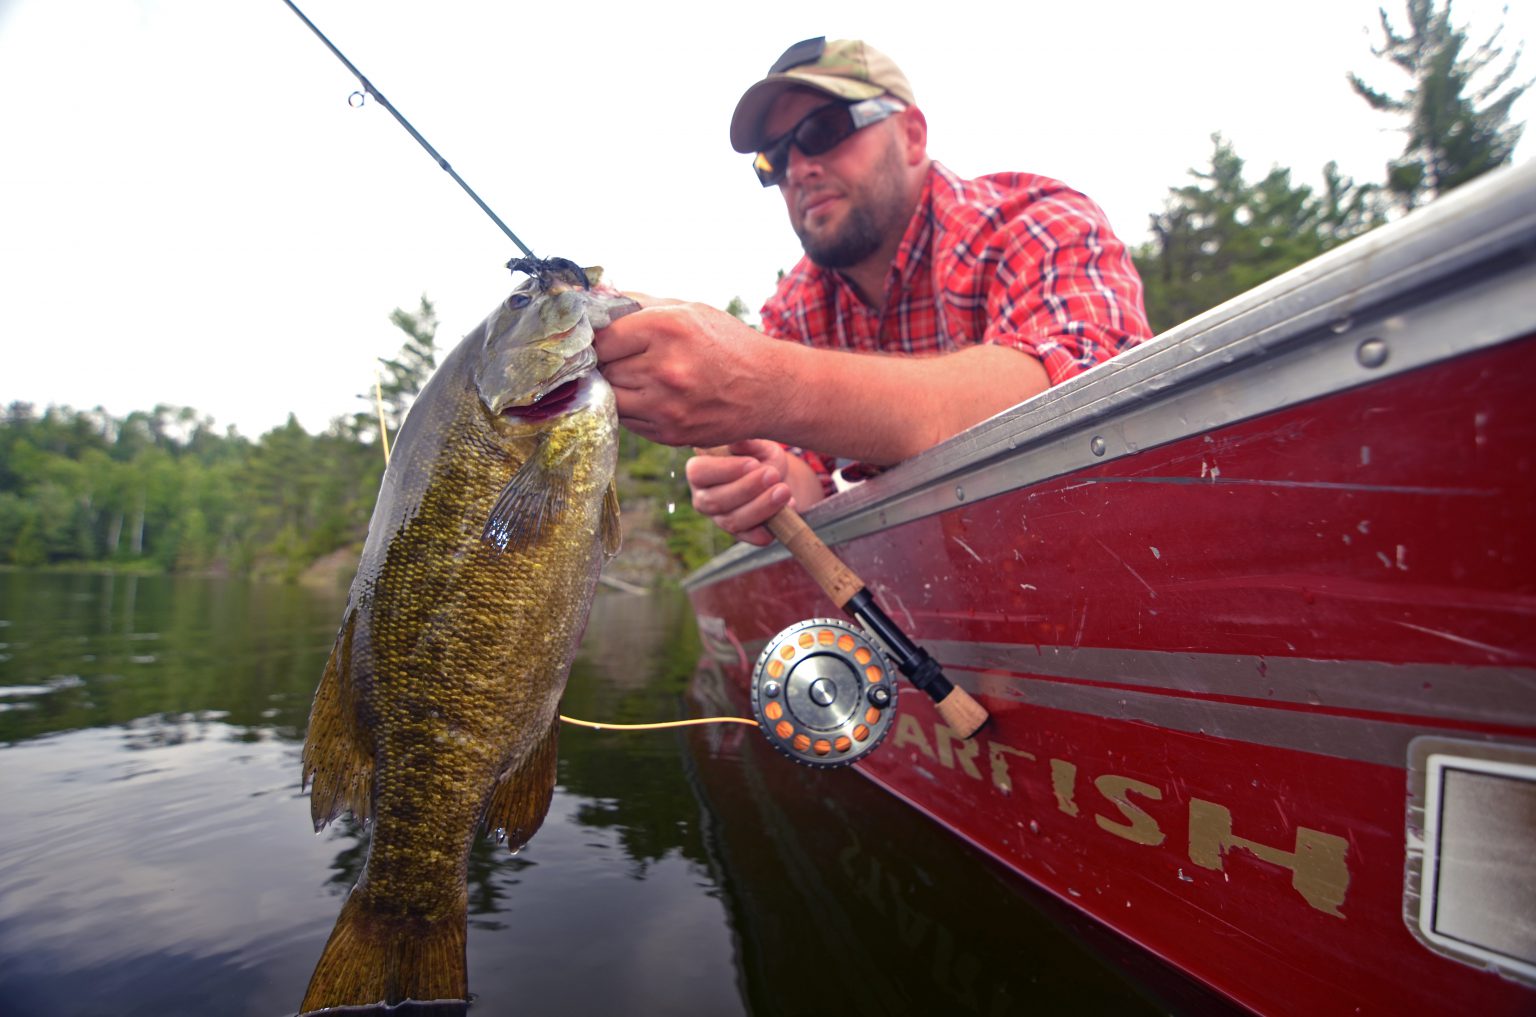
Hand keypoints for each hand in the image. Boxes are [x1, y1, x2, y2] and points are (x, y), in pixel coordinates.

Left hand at [593, 302, 781, 446]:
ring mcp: (666, 405)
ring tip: (637, 378)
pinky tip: (653, 397)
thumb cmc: (728, 344)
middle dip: (608, 363)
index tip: (602, 341)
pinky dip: (632, 408)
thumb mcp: (689, 309)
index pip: (602, 337)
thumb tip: (595, 297)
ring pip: (611, 397)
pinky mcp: (668, 433)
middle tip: (622, 359)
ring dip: (617, 388)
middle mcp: (664, 367)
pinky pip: (627, 420)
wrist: (769, 389)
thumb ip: (639, 303)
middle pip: (603, 368)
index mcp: (667, 327)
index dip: (599, 339)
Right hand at [684, 440, 794, 545]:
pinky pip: (751, 537)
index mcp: (699, 471)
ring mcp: (720, 519)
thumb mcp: (756, 444)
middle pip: (716, 500)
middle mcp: (703, 498)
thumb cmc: (759, 457)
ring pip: (733, 521)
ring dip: (761, 507)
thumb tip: (739, 442)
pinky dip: (770, 527)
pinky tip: (786, 510)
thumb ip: (747, 443)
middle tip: (773, 475)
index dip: (724, 470)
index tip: (753, 463)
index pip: (698, 472)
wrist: (775, 479)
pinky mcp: (741, 534)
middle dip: (747, 489)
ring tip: (784, 491)